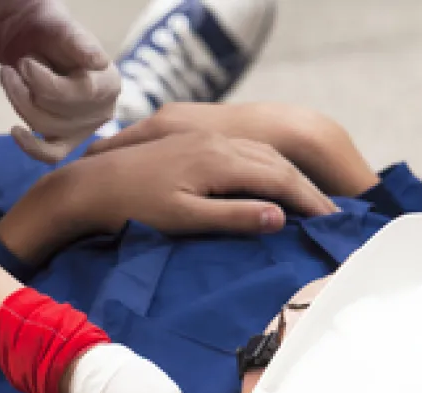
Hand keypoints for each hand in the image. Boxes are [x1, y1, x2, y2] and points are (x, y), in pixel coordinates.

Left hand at [0, 0, 120, 162]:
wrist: (35, 44)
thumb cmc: (51, 34)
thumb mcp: (62, 28)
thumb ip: (79, 42)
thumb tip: (98, 61)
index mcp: (109, 82)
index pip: (82, 92)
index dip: (47, 81)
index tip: (24, 62)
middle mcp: (102, 110)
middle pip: (60, 112)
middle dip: (28, 87)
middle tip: (17, 63)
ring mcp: (83, 129)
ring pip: (45, 126)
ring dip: (18, 99)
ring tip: (9, 75)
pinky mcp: (65, 143)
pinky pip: (50, 155)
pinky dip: (30, 146)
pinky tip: (15, 131)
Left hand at [88, 103, 379, 196]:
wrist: (91, 183)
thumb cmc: (134, 207)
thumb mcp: (185, 219)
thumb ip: (233, 217)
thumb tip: (279, 218)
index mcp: (219, 161)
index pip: (279, 179)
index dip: (308, 201)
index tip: (330, 224)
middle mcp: (217, 143)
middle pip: (276, 162)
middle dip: (306, 189)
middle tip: (330, 216)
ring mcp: (206, 140)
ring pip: (262, 153)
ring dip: (289, 175)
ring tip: (308, 201)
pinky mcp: (194, 143)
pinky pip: (244, 150)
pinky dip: (267, 166)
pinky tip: (268, 180)